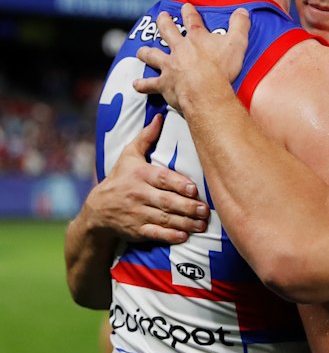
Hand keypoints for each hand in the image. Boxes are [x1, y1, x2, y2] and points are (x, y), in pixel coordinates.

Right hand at [85, 115, 209, 243]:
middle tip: (205, 210)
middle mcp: (138, 194)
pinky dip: (169, 236)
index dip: (179, 185)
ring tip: (202, 224)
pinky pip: (155, 234)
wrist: (98, 210)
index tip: (194, 190)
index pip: (162, 179)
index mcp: (140, 175)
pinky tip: (184, 236)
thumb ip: (146, 137)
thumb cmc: (119, 178)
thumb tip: (160, 116)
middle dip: (188, 207)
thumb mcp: (129, 156)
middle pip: (166, 201)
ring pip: (164, 219)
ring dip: (185, 223)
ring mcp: (137, 214)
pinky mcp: (137, 230)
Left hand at [133, 4, 250, 113]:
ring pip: (153, 56)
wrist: (205, 91)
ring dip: (146, 53)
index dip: (188, 12)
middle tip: (161, 17)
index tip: (186, 7)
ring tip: (142, 52)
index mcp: (196, 38)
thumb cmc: (221, 69)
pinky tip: (136, 85)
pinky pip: (150, 84)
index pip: (191, 19)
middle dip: (164, 22)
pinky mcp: (165, 84)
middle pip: (167, 31)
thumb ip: (240, 26)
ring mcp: (170, 66)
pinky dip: (143, 85)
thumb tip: (243, 11)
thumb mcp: (237, 43)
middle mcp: (180, 49)